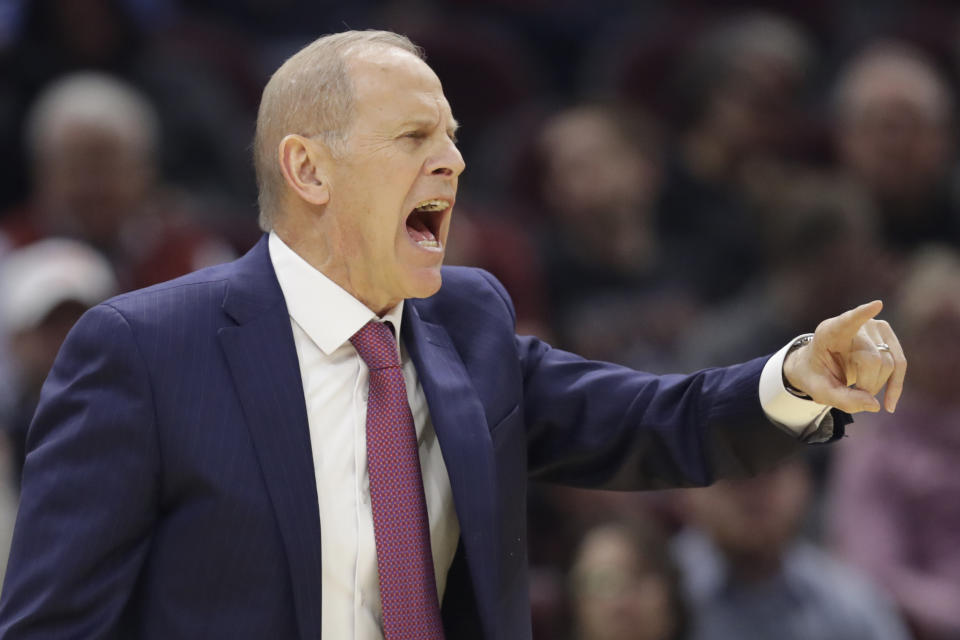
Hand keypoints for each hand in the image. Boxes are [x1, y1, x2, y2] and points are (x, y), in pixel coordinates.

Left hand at [783, 300, 906, 413]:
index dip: (862, 314)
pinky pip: (900, 364)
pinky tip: (890, 404)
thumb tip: (874, 405)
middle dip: (866, 384)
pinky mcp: (887, 337)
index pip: (847, 321)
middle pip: (873, 359)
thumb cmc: (816, 375)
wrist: (821, 367)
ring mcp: (873, 328)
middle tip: (851, 393)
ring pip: (889, 363)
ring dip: (877, 385)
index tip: (876, 305)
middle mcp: (853, 325)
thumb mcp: (819, 391)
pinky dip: (895, 386)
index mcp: (828, 332)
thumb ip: (842, 399)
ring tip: (859, 390)